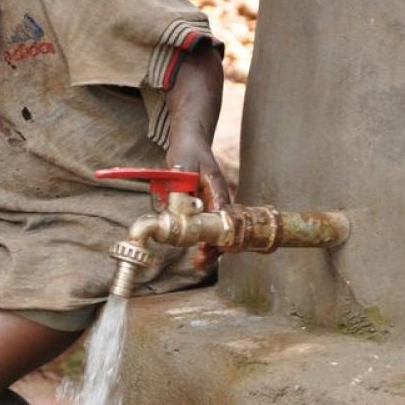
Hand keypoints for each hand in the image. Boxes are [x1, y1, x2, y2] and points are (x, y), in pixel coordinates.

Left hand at [165, 133, 230, 270]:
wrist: (189, 142)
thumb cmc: (188, 151)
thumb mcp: (182, 166)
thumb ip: (181, 186)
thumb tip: (181, 208)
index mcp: (218, 191)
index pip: (223, 219)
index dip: (216, 237)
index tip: (206, 250)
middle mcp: (218, 201)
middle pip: (222, 230)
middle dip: (213, 249)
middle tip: (200, 262)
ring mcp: (211, 205)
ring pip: (213, 232)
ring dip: (207, 248)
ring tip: (199, 262)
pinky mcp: (202, 208)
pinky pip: (201, 227)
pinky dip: (198, 240)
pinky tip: (196, 253)